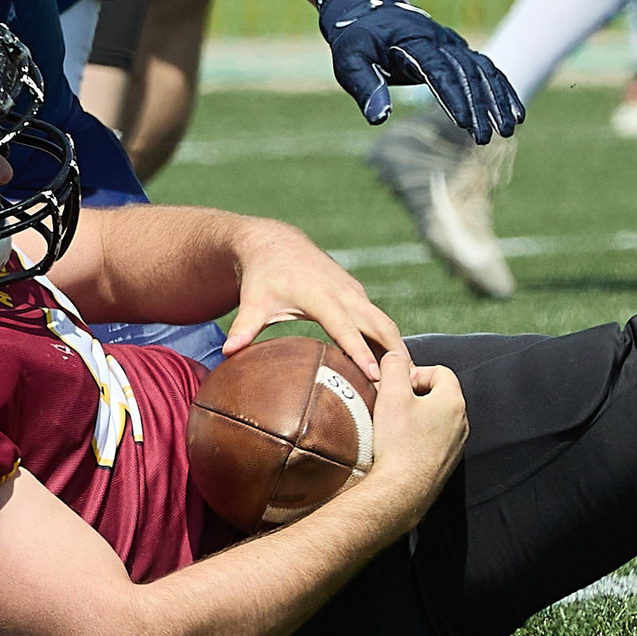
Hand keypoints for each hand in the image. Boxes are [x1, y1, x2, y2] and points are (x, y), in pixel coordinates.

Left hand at [220, 220, 402, 386]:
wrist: (276, 244)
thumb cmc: (263, 277)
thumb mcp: (253, 302)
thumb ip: (243, 328)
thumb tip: (227, 352)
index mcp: (321, 296)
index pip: (346, 328)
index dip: (360, 352)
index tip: (376, 377)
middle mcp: (344, 294)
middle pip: (381, 326)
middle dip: (396, 355)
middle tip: (407, 390)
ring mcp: (354, 294)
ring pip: (386, 324)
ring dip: (398, 351)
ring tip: (409, 385)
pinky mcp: (357, 296)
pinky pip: (380, 321)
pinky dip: (390, 343)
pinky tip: (393, 368)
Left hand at [316, 0, 522, 141]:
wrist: (363, 6)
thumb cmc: (355, 37)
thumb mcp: (349, 59)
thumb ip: (366, 86)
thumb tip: (379, 119)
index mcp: (414, 41)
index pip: (439, 71)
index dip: (453, 97)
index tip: (463, 124)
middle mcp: (439, 40)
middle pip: (467, 73)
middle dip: (480, 106)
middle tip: (486, 138)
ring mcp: (451, 44)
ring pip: (483, 70)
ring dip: (497, 99)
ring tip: (508, 129)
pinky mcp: (456, 50)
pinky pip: (485, 68)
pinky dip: (501, 88)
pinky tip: (514, 112)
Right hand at [363, 348, 465, 507]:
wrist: (401, 492)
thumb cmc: (397, 442)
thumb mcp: (391, 394)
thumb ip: (394, 366)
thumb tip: (396, 356)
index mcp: (454, 402)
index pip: (440, 371)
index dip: (415, 374)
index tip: (397, 389)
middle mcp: (462, 423)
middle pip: (439, 395)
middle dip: (415, 396)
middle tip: (392, 406)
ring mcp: (456, 446)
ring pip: (437, 419)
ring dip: (417, 418)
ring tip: (394, 428)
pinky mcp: (447, 464)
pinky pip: (435, 441)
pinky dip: (419, 439)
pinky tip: (401, 448)